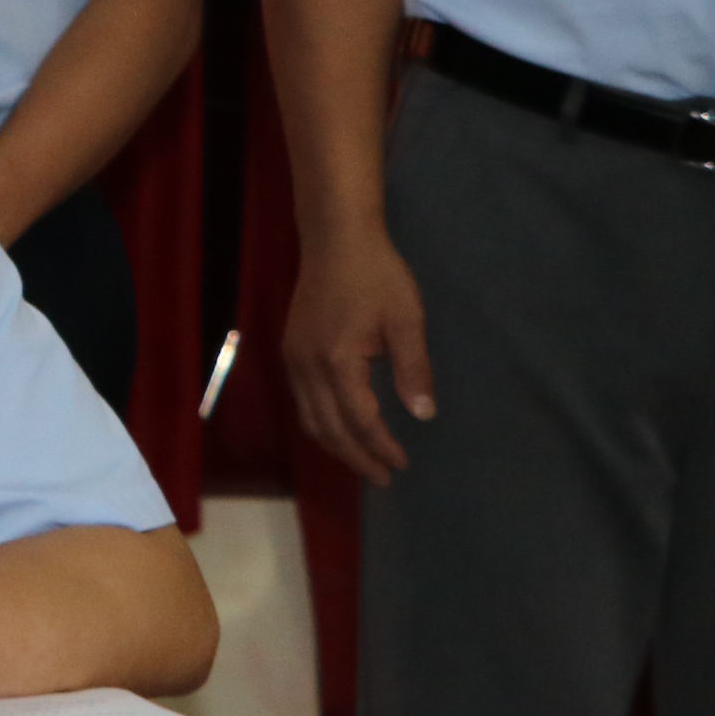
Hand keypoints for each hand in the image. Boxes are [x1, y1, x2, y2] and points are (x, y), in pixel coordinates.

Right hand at [286, 224, 434, 480]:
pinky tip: (340, 426)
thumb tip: (423, 415)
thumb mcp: (406, 319)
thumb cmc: (377, 274)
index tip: (402, 464)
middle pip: (328, 428)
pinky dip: (321, 423)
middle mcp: (307, 365)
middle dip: (356, 457)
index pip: (359, 420)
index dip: (380, 447)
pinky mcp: (291, 349)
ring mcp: (294, 358)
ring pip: (309, 418)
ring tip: (363, 460)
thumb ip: (414, 369)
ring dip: (335, 444)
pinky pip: (302, 400)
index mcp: (337, 360)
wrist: (336, 238)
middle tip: (383, 477)